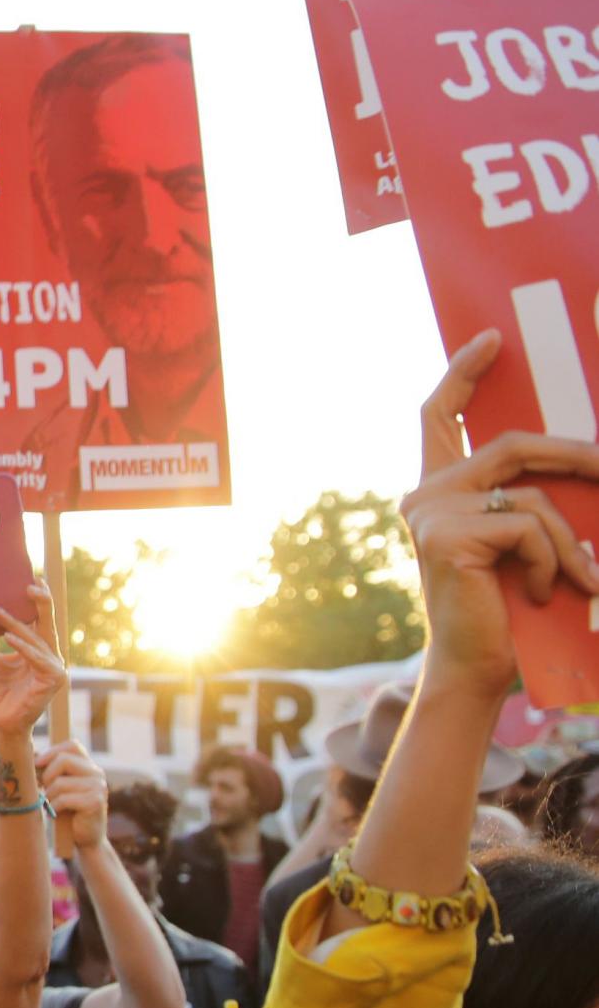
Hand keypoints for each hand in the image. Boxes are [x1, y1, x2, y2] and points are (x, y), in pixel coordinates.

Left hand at [0, 581, 65, 745]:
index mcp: (35, 648)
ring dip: (17, 625)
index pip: (38, 619)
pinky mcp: (53, 680)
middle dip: (41, 601)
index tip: (30, 578)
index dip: (37, 600)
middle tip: (29, 583)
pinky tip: (8, 638)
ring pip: (37, 639)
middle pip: (47, 623)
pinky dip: (24, 648)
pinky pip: (39, 659)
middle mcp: (49, 655)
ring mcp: (54, 667)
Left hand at [38, 740, 107, 849]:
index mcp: (89, 766)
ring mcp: (98, 787)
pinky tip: (57, 813)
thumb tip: (28, 756)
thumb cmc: (67, 810)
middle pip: (63, 760)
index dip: (52, 752)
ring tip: (53, 805)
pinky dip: (55, 807)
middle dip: (47, 776)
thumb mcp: (59, 786)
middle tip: (45, 790)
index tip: (37, 764)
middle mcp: (97, 773)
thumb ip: (51, 770)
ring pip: (60, 782)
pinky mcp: (95, 802)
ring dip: (50, 796)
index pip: (72, 745)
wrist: (86, 838)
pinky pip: (64, 798)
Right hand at [402, 328, 598, 696]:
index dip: (463, 373)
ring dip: (571, 541)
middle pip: (509, 445)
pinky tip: (544, 594)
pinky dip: (554, 561)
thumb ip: (526, 500)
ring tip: (581, 581)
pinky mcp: (445, 535)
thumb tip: (586, 458)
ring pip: (531, 494)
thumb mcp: (518, 541)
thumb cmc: (506, 609)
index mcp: (437, 491)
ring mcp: (430, 512)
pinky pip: (528, 525)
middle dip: (573, 454)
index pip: (439, 416)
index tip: (492, 339)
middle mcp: (424, 494)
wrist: (475, 668)